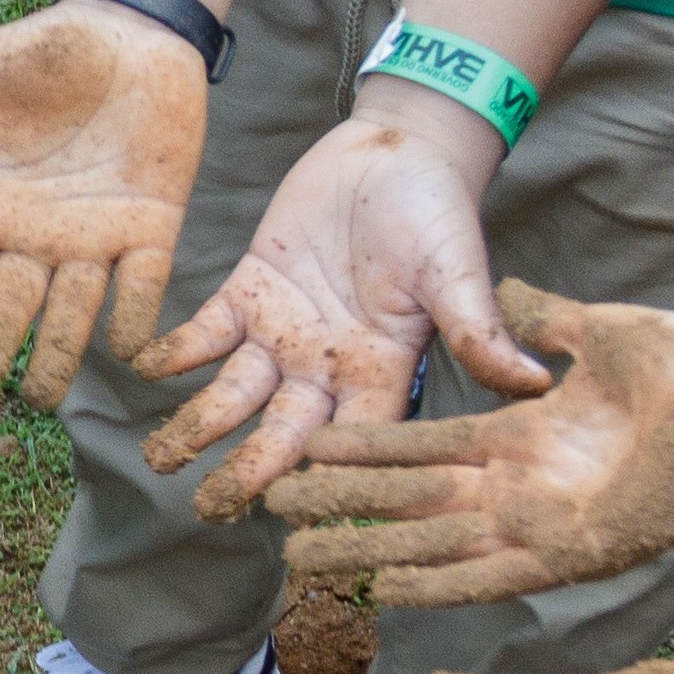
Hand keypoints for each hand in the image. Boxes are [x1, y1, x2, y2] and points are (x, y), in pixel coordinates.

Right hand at [0, 0, 207, 404]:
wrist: (137, 29)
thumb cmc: (53, 47)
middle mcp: (38, 231)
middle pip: (8, 302)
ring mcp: (96, 235)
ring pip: (71, 310)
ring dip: (55, 355)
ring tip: (39, 397)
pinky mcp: (153, 228)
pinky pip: (142, 284)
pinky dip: (135, 317)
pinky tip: (124, 349)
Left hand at [134, 97, 533, 520]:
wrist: (398, 148)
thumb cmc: (439, 211)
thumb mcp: (457, 271)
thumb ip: (478, 329)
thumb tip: (533, 385)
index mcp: (380, 372)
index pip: (354, 445)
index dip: (329, 484)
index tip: (297, 525)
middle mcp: (326, 366)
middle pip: (282, 435)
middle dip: (246, 474)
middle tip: (207, 513)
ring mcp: (285, 331)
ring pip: (233, 395)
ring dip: (196, 426)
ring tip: (156, 461)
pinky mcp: (249, 290)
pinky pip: (204, 332)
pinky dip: (173, 352)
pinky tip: (141, 368)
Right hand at [255, 283, 673, 609]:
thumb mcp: (607, 331)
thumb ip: (551, 322)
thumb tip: (510, 298)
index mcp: (522, 434)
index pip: (420, 444)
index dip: (363, 450)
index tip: (306, 448)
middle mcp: (518, 485)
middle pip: (406, 500)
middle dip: (339, 509)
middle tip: (271, 515)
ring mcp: (541, 522)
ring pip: (432, 544)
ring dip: (368, 553)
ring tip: (303, 563)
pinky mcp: (573, 554)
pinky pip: (491, 575)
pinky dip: (440, 584)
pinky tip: (387, 590)